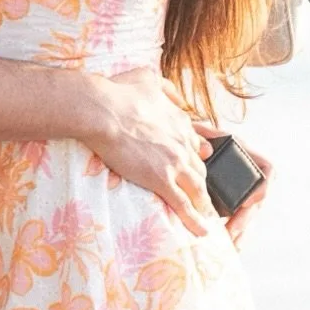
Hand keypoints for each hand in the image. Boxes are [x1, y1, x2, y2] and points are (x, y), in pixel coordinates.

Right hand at [84, 68, 215, 237]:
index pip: (195, 143)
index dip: (195, 155)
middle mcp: (182, 142)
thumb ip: (164, 86)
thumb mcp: (147, 78)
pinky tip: (201, 231)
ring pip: (197, 188)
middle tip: (203, 193)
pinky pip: (184, 205)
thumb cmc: (118, 92)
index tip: (195, 163)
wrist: (102, 111)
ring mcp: (174, 163)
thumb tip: (174, 94)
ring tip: (207, 216)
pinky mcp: (162, 180)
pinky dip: (195, 220)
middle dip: (202, 181)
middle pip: (200, 167)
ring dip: (204, 203)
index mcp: (179, 120)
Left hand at [194, 123, 272, 248]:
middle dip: (246, 220)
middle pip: (258, 200)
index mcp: (247, 154)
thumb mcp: (198, 131)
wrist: (185, 142)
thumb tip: (205, 150)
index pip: (268, 170)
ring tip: (230, 247)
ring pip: (250, 214)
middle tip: (230, 235)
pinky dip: (235, 232)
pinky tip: (227, 247)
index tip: (247, 202)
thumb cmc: (194, 134)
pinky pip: (240, 218)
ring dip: (241, 232)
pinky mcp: (234, 200)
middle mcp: (249, 173)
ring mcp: (243, 188)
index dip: (262, 186)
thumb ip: (200, 136)